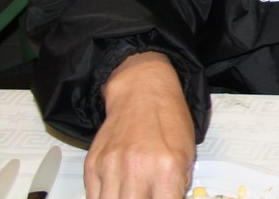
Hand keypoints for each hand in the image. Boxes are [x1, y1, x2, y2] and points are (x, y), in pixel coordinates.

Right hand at [86, 52, 195, 198]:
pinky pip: (92, 196)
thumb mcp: (186, 153)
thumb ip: (177, 185)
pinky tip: (117, 190)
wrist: (143, 91)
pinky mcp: (92, 165)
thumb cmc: (168, 119)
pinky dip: (105, 197)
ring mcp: (111, 167)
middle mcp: (137, 169)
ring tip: (132, 193)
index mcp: (168, 167)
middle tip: (145, 197)